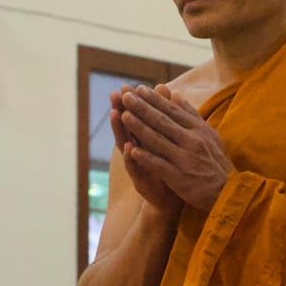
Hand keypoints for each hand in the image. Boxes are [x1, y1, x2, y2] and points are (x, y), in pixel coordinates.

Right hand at [111, 86, 182, 214]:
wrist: (170, 199)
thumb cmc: (169, 166)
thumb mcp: (167, 141)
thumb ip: (164, 119)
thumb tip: (164, 93)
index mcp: (146, 139)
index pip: (138, 117)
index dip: (133, 102)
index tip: (127, 85)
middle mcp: (138, 149)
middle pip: (128, 127)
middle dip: (121, 109)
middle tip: (115, 94)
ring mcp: (137, 164)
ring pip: (125, 144)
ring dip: (120, 130)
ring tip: (115, 114)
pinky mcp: (140, 181)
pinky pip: (135, 167)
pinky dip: (131, 158)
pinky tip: (129, 148)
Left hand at [118, 84, 234, 210]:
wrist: (227, 191)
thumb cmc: (215, 161)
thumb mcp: (208, 134)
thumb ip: (190, 114)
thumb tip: (175, 94)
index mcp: (197, 129)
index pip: (172, 110)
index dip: (154, 99)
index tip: (139, 88)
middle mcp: (191, 141)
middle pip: (162, 121)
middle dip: (142, 107)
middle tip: (125, 95)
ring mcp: (185, 159)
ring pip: (158, 140)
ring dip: (139, 127)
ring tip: (124, 115)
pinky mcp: (179, 177)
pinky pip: (159, 164)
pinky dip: (145, 157)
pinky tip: (131, 150)